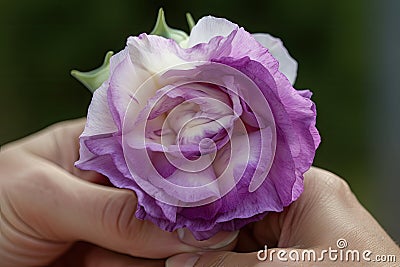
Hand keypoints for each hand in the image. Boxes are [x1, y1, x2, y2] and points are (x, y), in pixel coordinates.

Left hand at [0, 119, 236, 266]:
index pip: (149, 142)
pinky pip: (150, 260)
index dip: (180, 155)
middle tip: (203, 224)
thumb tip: (184, 227)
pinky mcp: (116, 259)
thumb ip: (111, 210)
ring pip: (164, 229)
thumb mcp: (42, 197)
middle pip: (166, 190)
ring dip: (167, 243)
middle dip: (181, 206)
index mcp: (95, 147)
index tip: (210, 172)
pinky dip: (153, 264)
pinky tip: (128, 263)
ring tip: (141, 249)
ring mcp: (116, 223)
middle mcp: (113, 183)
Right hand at [167, 167, 399, 265]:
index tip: (182, 200)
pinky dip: (240, 251)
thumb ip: (223, 264)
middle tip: (178, 229)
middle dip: (214, 220)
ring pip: (251, 226)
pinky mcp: (305, 245)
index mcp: (308, 187)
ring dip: (224, 239)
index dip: (212, 188)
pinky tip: (214, 257)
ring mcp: (305, 224)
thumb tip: (178, 263)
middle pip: (246, 204)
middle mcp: (306, 200)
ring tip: (188, 245)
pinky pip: (263, 241)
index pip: (248, 175)